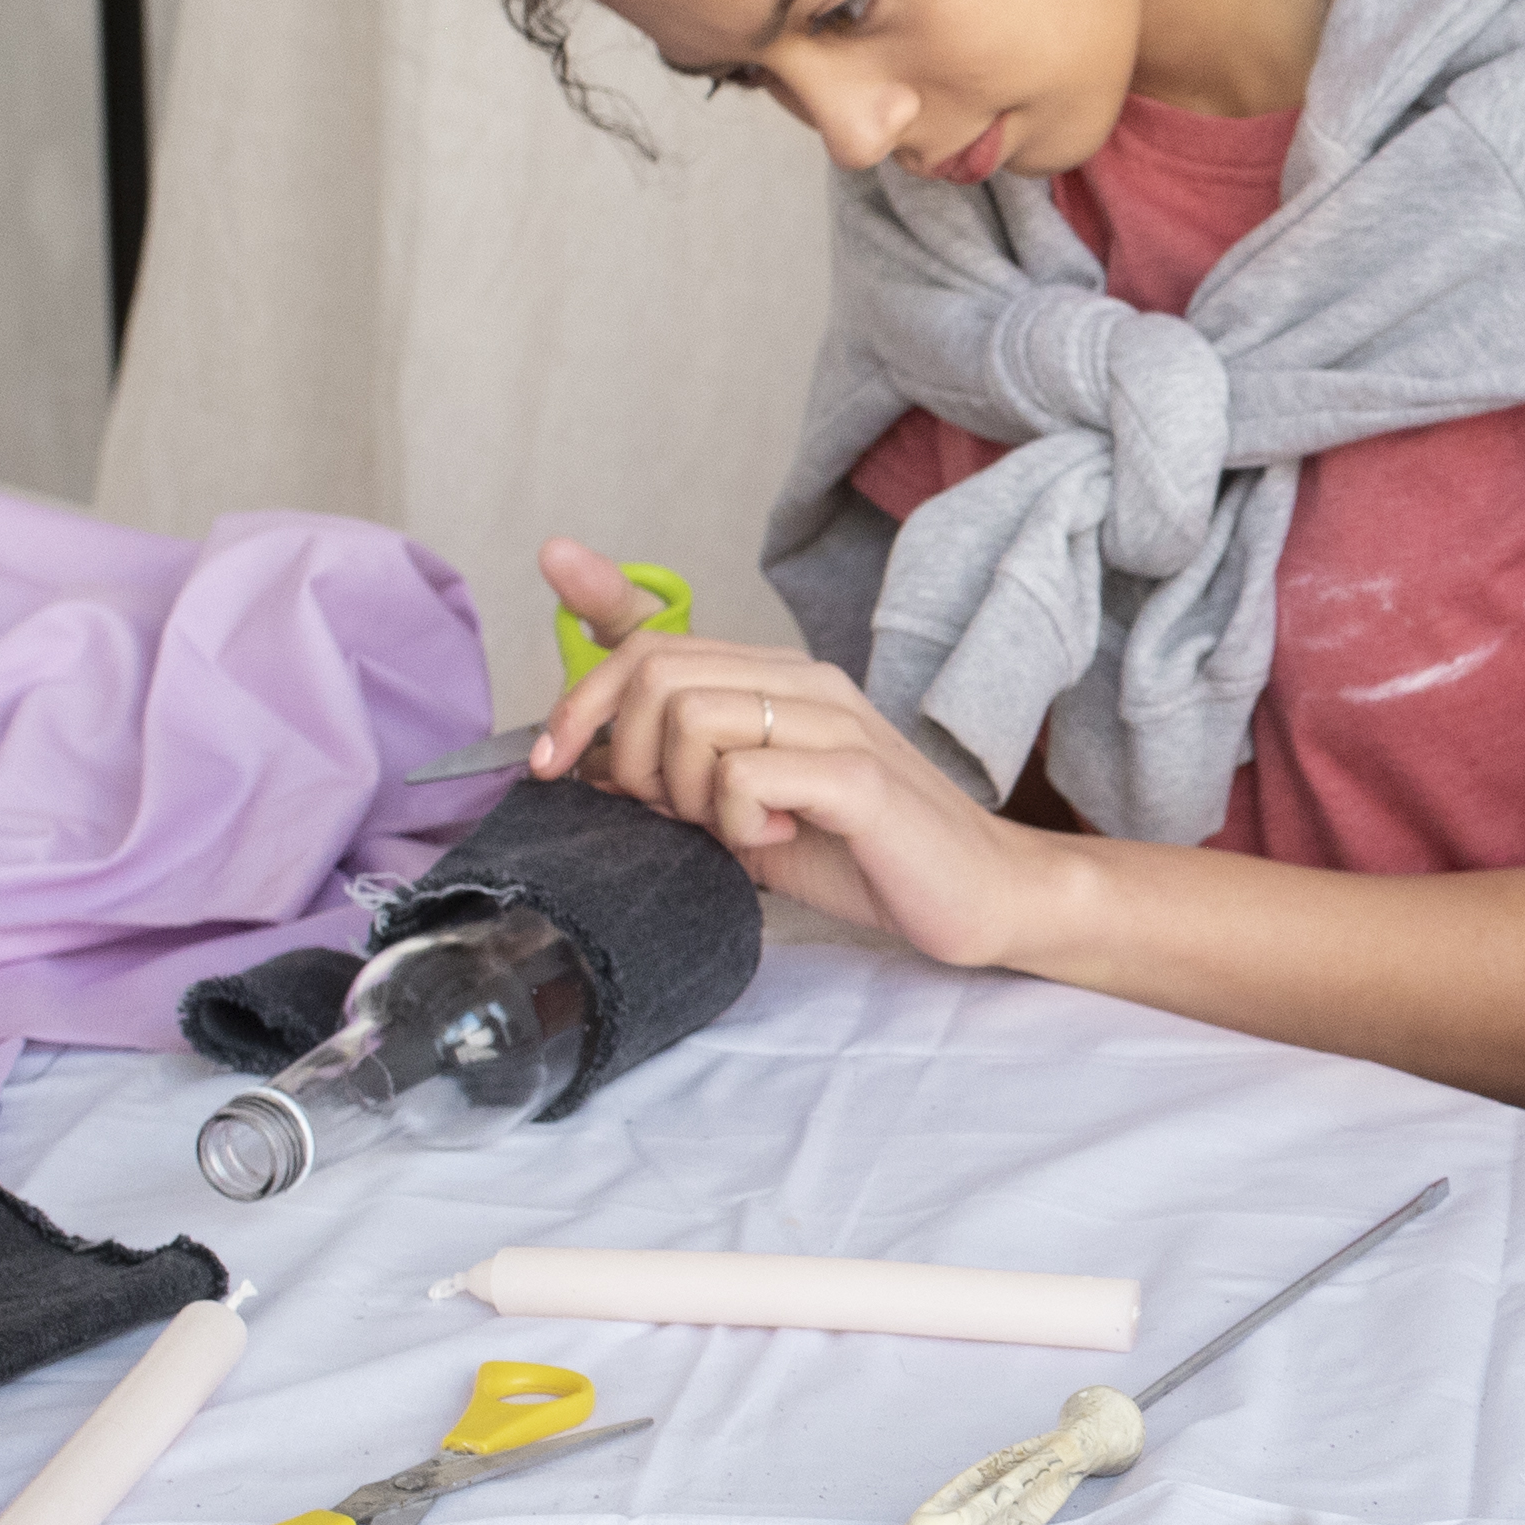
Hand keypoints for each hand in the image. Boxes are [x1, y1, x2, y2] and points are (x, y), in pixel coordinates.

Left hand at [532, 539, 1054, 965]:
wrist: (976, 896)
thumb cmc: (863, 854)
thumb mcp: (748, 808)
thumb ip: (685, 776)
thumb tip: (591, 764)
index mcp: (774, 680)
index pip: (657, 629)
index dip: (589, 629)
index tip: (547, 706)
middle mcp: (803, 682)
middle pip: (654, 668)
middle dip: (619, 748)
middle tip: (658, 809)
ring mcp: (834, 722)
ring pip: (691, 714)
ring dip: (682, 789)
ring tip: (730, 828)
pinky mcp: (858, 776)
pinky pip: (747, 775)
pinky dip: (738, 820)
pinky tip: (776, 839)